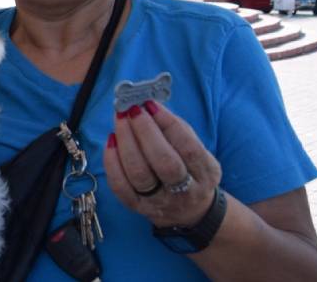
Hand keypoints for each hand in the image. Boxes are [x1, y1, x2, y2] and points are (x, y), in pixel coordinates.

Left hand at [104, 100, 221, 227]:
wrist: (190, 212)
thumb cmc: (189, 169)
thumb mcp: (196, 151)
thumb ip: (177, 130)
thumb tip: (149, 106)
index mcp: (205, 173)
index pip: (188, 147)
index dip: (169, 124)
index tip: (151, 104)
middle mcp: (185, 191)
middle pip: (163, 162)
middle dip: (145, 131)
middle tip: (132, 110)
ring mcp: (160, 202)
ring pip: (139, 174)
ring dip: (126, 143)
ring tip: (120, 120)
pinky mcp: (138, 207)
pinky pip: (120, 187)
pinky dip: (112, 162)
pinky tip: (111, 142)